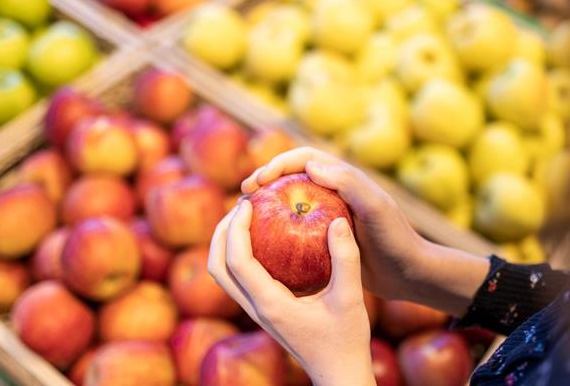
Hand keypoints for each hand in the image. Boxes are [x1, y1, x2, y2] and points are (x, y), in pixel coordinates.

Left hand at [207, 200, 374, 385]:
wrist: (339, 373)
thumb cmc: (346, 340)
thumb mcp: (352, 297)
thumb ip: (346, 258)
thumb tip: (338, 219)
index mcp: (271, 304)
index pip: (237, 261)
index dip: (236, 228)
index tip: (249, 202)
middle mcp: (256, 309)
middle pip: (217, 267)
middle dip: (222, 232)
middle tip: (241, 204)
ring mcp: (257, 312)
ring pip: (223, 275)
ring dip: (225, 244)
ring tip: (245, 217)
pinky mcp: (263, 311)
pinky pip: (239, 279)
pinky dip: (239, 254)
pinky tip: (264, 238)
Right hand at [241, 147, 427, 302]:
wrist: (409, 273)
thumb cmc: (395, 239)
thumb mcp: (375, 209)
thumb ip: (348, 184)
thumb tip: (310, 166)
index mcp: (344, 178)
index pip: (303, 158)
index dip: (276, 163)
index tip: (256, 181)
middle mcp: (334, 192)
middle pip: (291, 177)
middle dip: (264, 181)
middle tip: (243, 198)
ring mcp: (328, 216)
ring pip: (290, 204)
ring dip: (268, 206)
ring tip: (246, 220)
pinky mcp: (326, 238)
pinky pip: (296, 230)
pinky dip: (278, 233)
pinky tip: (263, 248)